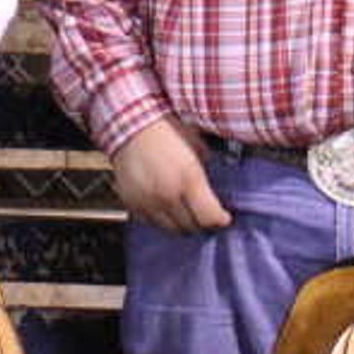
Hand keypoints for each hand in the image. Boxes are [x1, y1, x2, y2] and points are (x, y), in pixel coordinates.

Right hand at [107, 120, 231, 235]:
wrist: (129, 124)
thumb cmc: (166, 130)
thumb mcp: (196, 146)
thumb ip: (205, 172)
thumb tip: (212, 192)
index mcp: (188, 179)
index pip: (209, 218)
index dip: (220, 221)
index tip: (224, 218)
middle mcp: (167, 195)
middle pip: (191, 227)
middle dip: (202, 223)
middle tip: (206, 216)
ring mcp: (147, 202)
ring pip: (171, 229)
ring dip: (182, 224)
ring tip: (187, 213)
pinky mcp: (132, 203)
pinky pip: (151, 222)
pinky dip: (162, 218)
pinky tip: (167, 207)